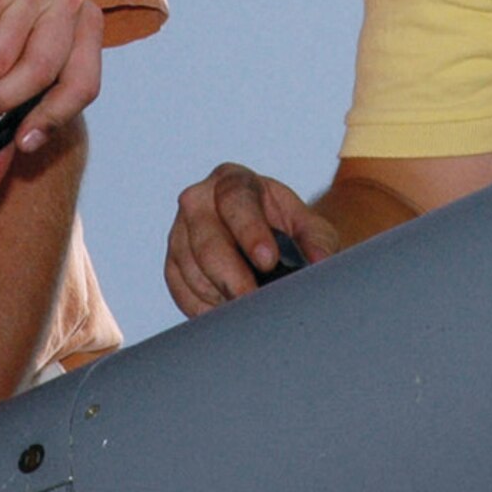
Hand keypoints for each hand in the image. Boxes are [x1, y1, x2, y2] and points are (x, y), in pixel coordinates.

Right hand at [165, 163, 340, 316]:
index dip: (250, 231)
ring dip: (219, 293)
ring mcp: (180, 231)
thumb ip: (318, 241)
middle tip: (252, 300)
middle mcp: (200, 200)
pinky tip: (227, 311)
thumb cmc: (287, 229)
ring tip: (247, 309)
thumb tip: (319, 262)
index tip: (268, 261)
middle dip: (231, 275)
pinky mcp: (172, 262)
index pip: (235, 200)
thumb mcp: (310, 228)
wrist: (267, 241)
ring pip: (190, 268)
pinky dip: (203, 306)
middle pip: (206, 240)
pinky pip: (180, 289)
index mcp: (234, 181)